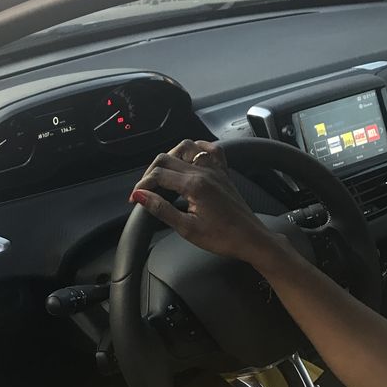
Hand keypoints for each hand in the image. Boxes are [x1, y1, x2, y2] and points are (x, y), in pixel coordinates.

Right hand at [129, 140, 282, 265]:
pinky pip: (208, 150)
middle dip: (150, 173)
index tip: (134, 199)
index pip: (158, 175)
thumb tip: (142, 196)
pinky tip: (189, 161)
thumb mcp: (187, 229)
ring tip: (162, 175)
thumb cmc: (223, 238)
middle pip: (167, 158)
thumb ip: (161, 209)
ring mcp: (215, 169)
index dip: (141, 187)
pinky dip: (195, 150)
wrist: (251, 239)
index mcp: (194, 185)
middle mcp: (204, 171)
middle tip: (144, 191)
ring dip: (169, 157)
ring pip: (186, 147)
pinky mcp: (222, 173)